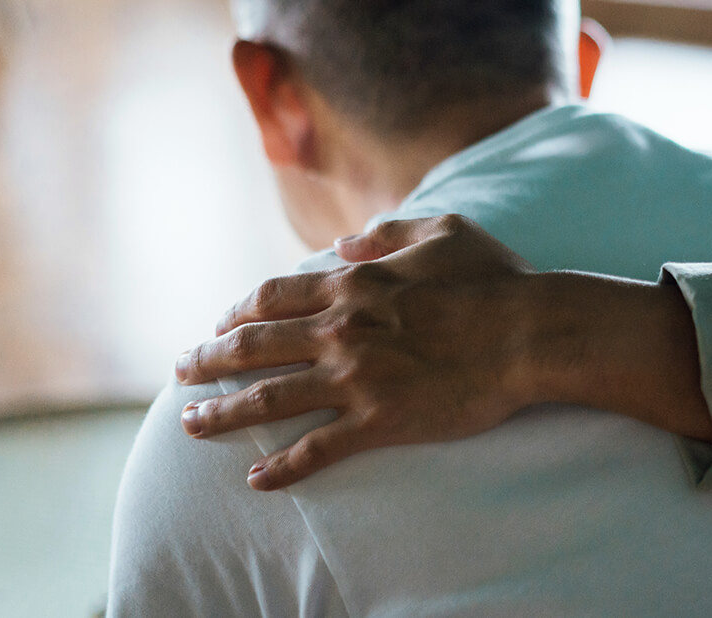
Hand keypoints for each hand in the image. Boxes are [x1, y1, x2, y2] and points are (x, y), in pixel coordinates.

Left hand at [175, 214, 541, 489]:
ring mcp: (357, 378)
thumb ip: (388, 232)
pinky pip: (317, 448)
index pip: (273, 297)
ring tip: (190, 424)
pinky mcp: (380, 420)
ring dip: (223, 412)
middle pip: (253, 346)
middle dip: (208, 359)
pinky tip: (256, 479)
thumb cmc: (494, 280)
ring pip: (269, 398)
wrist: (530, 333)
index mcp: (354, 284)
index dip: (237, 311)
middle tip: (181, 372)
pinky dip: (283, 466)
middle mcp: (342, 330)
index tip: (220, 323)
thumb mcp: (444, 231)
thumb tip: (345, 241)